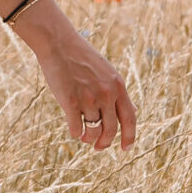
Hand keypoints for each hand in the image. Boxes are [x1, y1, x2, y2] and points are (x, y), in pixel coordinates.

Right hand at [21, 1, 135, 150]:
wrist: (59, 43)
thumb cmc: (82, 58)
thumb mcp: (107, 72)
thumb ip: (118, 92)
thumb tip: (131, 111)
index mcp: (118, 86)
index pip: (130, 118)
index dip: (129, 137)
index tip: (125, 148)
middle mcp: (106, 93)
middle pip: (111, 129)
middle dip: (105, 142)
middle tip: (99, 147)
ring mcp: (88, 98)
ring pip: (93, 131)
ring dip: (89, 139)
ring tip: (85, 138)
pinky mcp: (70, 101)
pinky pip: (76, 128)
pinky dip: (76, 133)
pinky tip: (74, 130)